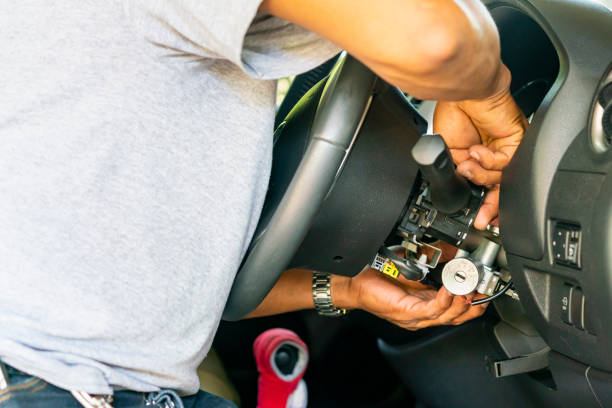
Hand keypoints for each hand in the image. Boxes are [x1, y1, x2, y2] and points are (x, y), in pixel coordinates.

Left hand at [334, 267, 486, 330]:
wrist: (355, 281)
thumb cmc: (380, 276)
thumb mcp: (416, 265)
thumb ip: (436, 259)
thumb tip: (455, 250)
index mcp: (427, 304)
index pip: (457, 310)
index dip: (474, 303)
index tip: (485, 290)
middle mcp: (423, 314)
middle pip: (458, 317)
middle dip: (474, 306)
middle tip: (484, 293)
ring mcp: (416, 317)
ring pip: (448, 316)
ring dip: (463, 304)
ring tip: (471, 291)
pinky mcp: (407, 313)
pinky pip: (432, 310)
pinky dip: (445, 301)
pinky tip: (452, 291)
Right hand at [433, 64, 527, 228]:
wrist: (461, 92)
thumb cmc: (453, 112)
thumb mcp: (448, 151)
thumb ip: (458, 172)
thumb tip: (462, 187)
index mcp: (478, 158)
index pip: (485, 187)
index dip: (483, 205)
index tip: (477, 219)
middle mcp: (495, 155)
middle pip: (501, 189)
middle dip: (491, 206)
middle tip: (482, 217)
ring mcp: (506, 149)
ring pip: (503, 178)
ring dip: (480, 175)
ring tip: (465, 164)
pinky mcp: (516, 141)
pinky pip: (505, 163)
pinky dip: (487, 160)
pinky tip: (476, 150)